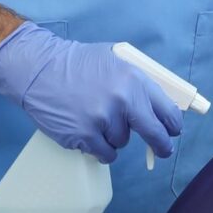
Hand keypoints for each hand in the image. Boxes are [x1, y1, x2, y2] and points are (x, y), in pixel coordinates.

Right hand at [0, 22, 183, 164]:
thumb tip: (158, 106)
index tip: (172, 132)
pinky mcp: (85, 136)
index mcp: (134, 79)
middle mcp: (123, 100)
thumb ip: (137, 82)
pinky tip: (89, 133)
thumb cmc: (77, 63)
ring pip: (123, 142)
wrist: (39, 70)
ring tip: (95, 119)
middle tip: (162, 150)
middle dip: (161, 145)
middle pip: (154, 134)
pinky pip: (105, 153)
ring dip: (114, 136)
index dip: (172, 125)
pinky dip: (100, 148)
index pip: (167, 111)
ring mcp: (103, 120)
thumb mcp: (115, 60)